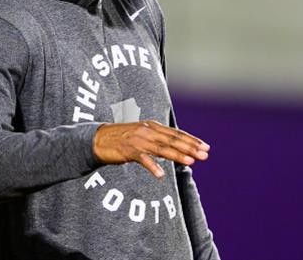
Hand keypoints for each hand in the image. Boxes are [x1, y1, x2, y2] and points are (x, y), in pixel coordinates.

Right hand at [93, 121, 210, 178]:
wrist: (98, 139)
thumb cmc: (123, 139)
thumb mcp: (143, 134)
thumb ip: (159, 139)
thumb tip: (177, 147)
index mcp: (153, 126)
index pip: (177, 133)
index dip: (192, 140)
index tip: (205, 146)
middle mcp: (148, 131)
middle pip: (173, 140)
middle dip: (191, 147)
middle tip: (205, 154)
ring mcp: (138, 140)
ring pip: (162, 148)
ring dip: (177, 155)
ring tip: (191, 161)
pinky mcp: (128, 150)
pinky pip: (143, 159)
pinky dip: (152, 167)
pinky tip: (161, 175)